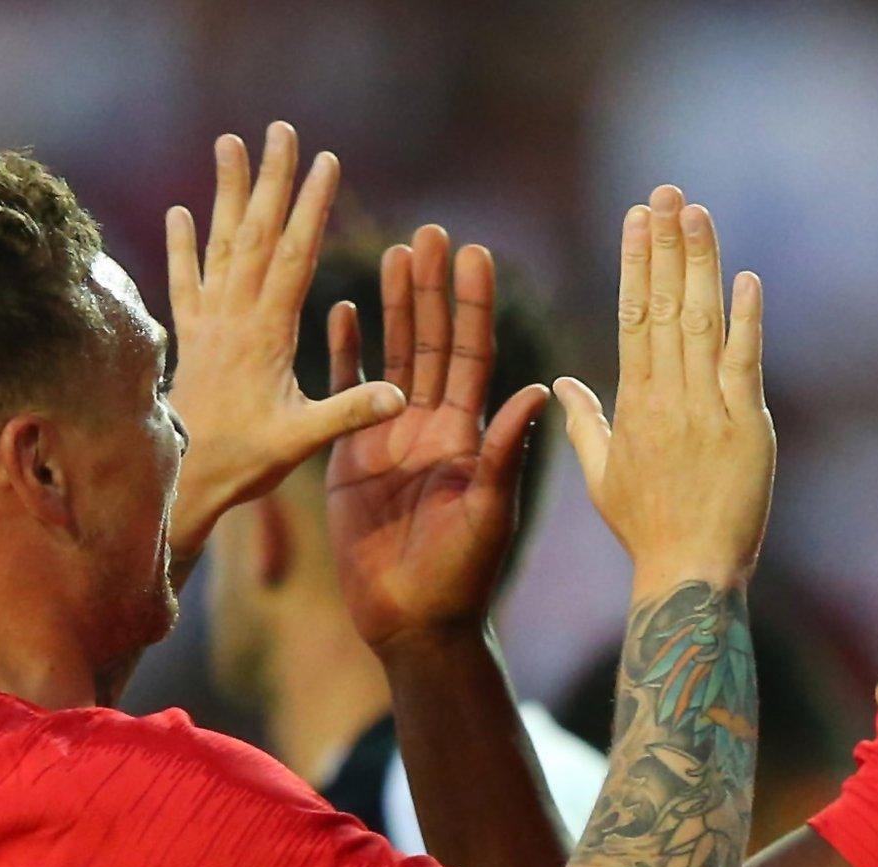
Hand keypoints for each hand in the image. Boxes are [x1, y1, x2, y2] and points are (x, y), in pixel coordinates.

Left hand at [163, 123, 405, 556]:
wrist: (179, 481)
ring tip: (228, 143)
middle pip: (256, 233)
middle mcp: (233, 316)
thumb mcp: (303, 440)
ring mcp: (207, 322)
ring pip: (219, 243)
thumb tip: (400, 396)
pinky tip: (179, 212)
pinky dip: (182, 245)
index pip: (294, 255)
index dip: (311, 206)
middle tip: (280, 129)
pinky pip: (183, 280)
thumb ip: (349, 412)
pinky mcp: (189, 336)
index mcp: (267, 332)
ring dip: (226, 192)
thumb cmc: (244, 461)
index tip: (326, 161)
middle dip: (271, 178)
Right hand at [326, 226, 548, 650]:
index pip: (473, 352)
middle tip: (429, 232)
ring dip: (391, 305)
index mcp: (469, 432)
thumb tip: (538, 388)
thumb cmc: (463, 573)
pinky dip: (342, 352)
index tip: (475, 252)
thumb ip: (505, 450)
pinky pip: (344, 393)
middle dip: (430, 288)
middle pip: (430, 341)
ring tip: (392, 252)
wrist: (414, 623)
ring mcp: (389, 436)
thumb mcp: (491, 509)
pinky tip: (339, 309)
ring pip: (390, 356)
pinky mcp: (349, 456)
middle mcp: (432, 425)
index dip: (472, 303)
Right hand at [555, 185, 773, 594]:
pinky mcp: (747, 427)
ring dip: (700, 263)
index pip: (633, 315)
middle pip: (665, 305)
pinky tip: (746, 278)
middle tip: (666, 191)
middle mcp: (667, 396)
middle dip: (666, 244)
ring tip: (696, 213)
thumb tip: (562, 383)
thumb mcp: (602, 475)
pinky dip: (746, 320)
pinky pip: (745, 364)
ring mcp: (708, 409)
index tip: (636, 217)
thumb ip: (584, 422)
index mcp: (633, 402)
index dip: (636, 261)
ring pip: (701, 322)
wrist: (688, 571)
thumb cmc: (645, 529)